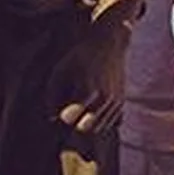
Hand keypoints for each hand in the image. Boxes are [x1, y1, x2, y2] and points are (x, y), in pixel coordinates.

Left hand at [50, 0, 140, 134]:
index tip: (61, 110)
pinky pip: (108, 125)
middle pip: (85, 130)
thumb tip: (52, 119)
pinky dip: (98, 123)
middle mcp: (104, 98)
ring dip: (87, 127)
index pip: (69, 119)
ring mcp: (115, 102)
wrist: (108, 44)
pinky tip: (92, 111)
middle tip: (70, 116)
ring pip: (98, 130)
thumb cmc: (79, 57)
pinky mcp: (121, 104)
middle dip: (74, 127)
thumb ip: (52, 95)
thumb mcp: (60, 71)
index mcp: (87, 89)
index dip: (62, 117)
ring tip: (80, 112)